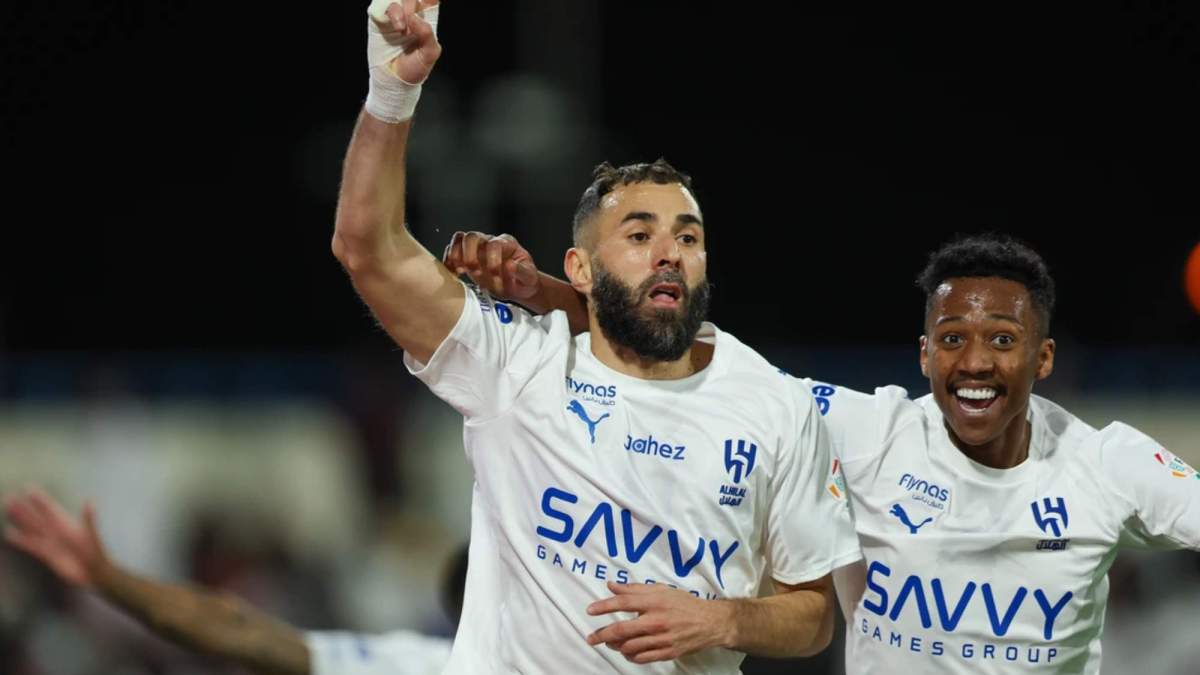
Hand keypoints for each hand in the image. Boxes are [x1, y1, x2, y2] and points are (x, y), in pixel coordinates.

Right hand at [4, 487, 108, 589]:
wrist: (93, 572)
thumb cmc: (96, 552)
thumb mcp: (92, 535)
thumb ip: (89, 520)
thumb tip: (90, 501)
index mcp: (66, 524)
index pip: (50, 509)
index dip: (40, 500)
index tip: (29, 488)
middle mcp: (56, 531)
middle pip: (37, 517)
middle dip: (24, 508)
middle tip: (9, 497)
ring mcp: (51, 542)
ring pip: (31, 528)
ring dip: (20, 520)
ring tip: (8, 509)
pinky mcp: (47, 554)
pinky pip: (30, 545)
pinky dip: (19, 540)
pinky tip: (9, 534)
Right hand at [368, 0, 441, 84]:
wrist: (394, 80)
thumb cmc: (414, 68)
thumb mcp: (429, 54)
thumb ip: (427, 34)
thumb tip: (413, 17)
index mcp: (426, 18)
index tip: (428, 1)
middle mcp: (411, 13)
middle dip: (411, 3)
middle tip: (411, 18)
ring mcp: (395, 15)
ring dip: (401, 9)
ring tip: (401, 29)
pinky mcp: (380, 18)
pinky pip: (382, 5)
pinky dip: (391, 12)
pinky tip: (396, 26)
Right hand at [443, 231, 539, 299]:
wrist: (518, 286)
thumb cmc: (524, 280)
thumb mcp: (530, 278)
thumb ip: (522, 272)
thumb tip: (510, 266)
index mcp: (507, 244)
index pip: (494, 243)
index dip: (492, 259)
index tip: (495, 274)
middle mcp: (489, 242)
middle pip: (472, 236)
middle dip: (470, 255)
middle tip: (475, 271)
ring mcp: (476, 249)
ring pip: (459, 239)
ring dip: (456, 255)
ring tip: (461, 271)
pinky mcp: (466, 258)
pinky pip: (452, 251)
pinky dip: (449, 261)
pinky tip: (453, 273)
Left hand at [585, 581, 732, 663]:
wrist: (710, 622)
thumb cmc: (684, 604)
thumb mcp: (661, 590)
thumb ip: (635, 589)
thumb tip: (612, 586)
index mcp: (655, 602)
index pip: (623, 603)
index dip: (604, 606)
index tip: (590, 610)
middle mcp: (657, 621)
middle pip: (622, 629)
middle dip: (602, 634)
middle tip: (591, 637)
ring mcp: (662, 639)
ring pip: (630, 646)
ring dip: (615, 646)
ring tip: (609, 643)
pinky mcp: (668, 652)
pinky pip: (642, 658)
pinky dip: (630, 656)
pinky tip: (626, 652)